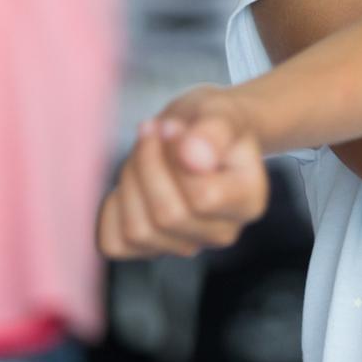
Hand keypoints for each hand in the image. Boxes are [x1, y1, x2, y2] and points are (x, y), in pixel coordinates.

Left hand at [96, 87, 267, 259]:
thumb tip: (195, 158)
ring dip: (129, 183)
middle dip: (146, 166)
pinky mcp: (153, 250)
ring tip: (142, 153)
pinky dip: (113, 210)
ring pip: (138, 232)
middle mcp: (223, 232)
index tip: (169, 126)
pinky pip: (116, 244)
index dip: (173, 158)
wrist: (201, 133)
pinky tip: (131, 183)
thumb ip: (214, 132)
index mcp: (249, 202)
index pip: (202, 197)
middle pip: (167, 217)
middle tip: (149, 132)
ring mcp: (188, 245)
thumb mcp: (220, 111)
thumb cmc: (212, 121)